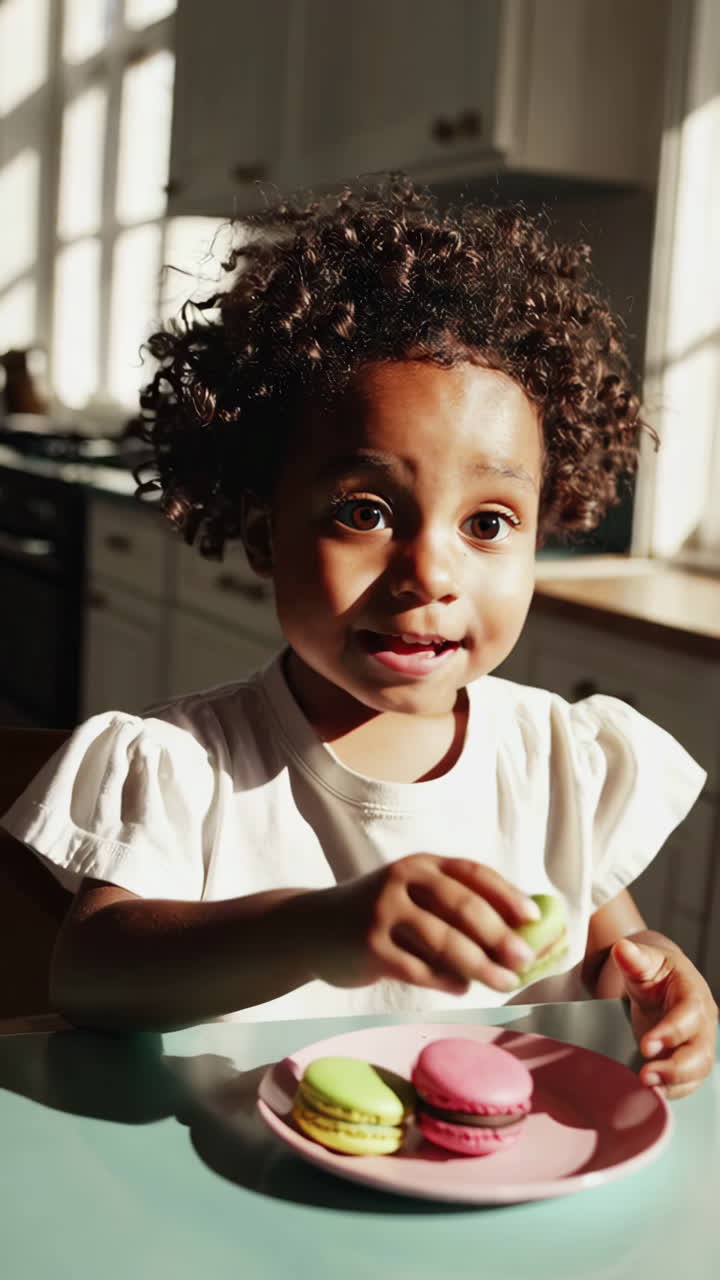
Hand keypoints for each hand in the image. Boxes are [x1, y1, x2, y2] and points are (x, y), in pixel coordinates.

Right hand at [301, 854, 540, 994]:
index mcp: (420, 864)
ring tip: (504, 982)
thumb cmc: (378, 914)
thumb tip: (518, 932)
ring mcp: (383, 912)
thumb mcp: (410, 894)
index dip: (506, 894)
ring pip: (443, 940)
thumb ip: (451, 905)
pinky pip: (418, 968)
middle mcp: (402, 880)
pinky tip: (463, 987)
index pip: (471, 872)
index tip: (534, 917)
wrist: (311, 928)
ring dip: (480, 965)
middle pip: (461, 905)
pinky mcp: (370, 946)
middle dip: (500, 934)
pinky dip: (446, 980)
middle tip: (525, 958)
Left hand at [612, 935, 717, 1098]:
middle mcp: (703, 1022)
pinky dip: (671, 1090)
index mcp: (693, 993)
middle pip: (701, 1051)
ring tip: (646, 1087)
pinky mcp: (687, 1061)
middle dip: (676, 1067)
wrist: (660, 982)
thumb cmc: (653, 970)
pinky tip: (651, 1094)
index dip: (672, 1032)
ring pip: (698, 1071)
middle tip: (645, 1074)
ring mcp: (698, 1044)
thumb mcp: (643, 960)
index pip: (690, 1014)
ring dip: (674, 1083)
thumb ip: (633, 958)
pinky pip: (688, 1082)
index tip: (646, 1045)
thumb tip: (622, 949)